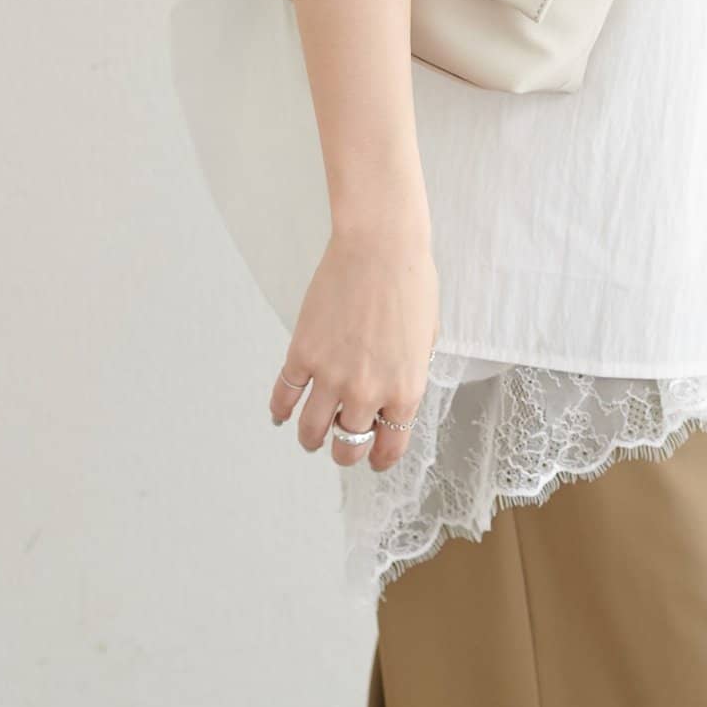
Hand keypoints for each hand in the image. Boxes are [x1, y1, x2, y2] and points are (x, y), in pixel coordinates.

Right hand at [268, 219, 438, 472]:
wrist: (381, 246)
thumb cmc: (411, 281)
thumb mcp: (427, 338)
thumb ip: (410, 373)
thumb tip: (396, 392)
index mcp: (405, 390)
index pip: (389, 447)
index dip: (379, 459)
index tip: (373, 460)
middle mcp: (367, 391)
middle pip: (348, 446)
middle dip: (345, 452)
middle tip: (342, 446)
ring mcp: (331, 375)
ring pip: (312, 431)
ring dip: (310, 439)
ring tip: (310, 437)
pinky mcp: (302, 353)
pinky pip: (284, 395)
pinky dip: (279, 410)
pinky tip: (280, 414)